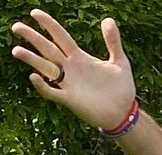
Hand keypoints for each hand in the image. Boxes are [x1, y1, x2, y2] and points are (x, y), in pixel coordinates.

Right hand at [11, 9, 136, 128]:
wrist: (124, 113)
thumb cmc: (121, 88)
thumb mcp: (120, 62)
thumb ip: (113, 42)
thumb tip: (108, 18)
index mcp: (80, 58)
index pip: (61, 37)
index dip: (49, 25)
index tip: (35, 13)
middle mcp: (71, 68)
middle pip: (48, 49)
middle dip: (33, 38)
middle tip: (16, 26)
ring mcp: (68, 84)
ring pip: (45, 68)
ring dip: (31, 60)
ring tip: (16, 50)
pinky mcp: (70, 100)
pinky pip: (51, 92)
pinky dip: (42, 85)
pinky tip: (34, 76)